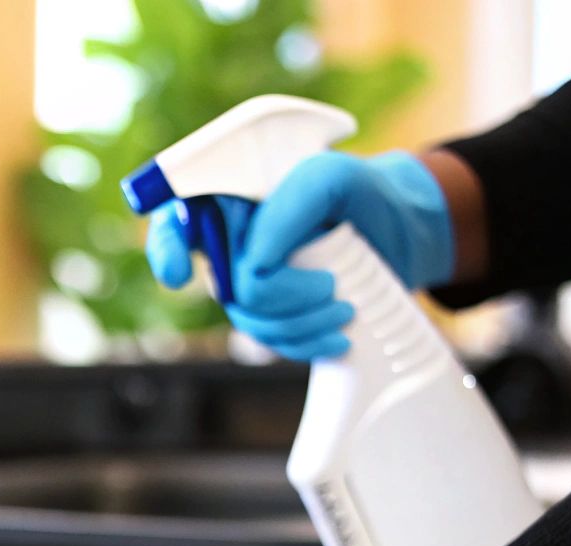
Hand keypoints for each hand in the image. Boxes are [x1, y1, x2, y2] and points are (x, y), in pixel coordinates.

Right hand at [146, 151, 455, 359]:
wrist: (403, 233)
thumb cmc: (363, 193)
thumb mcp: (334, 179)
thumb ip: (291, 205)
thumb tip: (255, 261)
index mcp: (232, 194)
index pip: (174, 219)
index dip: (167, 248)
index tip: (182, 275)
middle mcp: (231, 238)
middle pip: (222, 284)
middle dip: (277, 295)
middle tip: (328, 284)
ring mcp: (248, 279)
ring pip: (247, 318)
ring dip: (299, 322)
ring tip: (345, 307)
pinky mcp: (273, 313)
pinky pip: (269, 341)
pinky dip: (305, 342)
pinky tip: (337, 333)